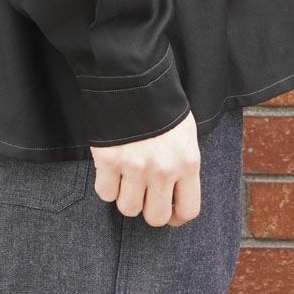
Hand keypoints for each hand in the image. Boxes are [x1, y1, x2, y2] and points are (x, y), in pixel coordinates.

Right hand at [89, 111, 200, 227]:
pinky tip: (110, 169)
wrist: (132, 76)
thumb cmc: (160, 103)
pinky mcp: (109, 160)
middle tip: (143, 194)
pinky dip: (106, 185)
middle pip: (155, 217)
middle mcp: (163, 170)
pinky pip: (105, 192)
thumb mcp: (183, 133)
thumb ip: (182, 163)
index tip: (169, 212)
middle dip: (148, 208)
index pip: (188, 210)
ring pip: (128, 208)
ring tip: (125, 178)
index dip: (176, 216)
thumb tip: (175, 190)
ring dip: (125, 197)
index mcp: (187, 162)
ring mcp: (135, 167)